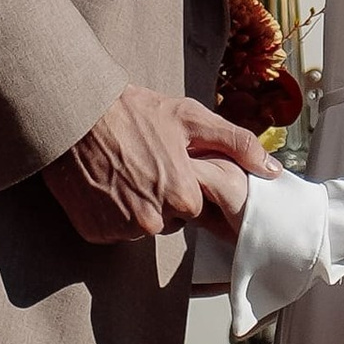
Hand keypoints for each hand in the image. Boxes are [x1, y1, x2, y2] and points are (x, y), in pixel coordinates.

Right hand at [42, 88, 272, 243]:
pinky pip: (110, 230)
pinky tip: (102, 184)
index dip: (180, 181)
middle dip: (158, 196)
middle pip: (168, 219)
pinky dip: (107, 213)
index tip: (164, 162)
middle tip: (140, 162)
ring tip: (120, 171)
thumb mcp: (190, 118)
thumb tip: (272, 169)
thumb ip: (238, 143)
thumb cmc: (131, 111)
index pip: (194, 205)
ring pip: (139, 226)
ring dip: (134, 206)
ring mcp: (120, 229)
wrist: (72, 113)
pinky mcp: (94, 232)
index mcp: (182, 196)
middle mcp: (153, 220)